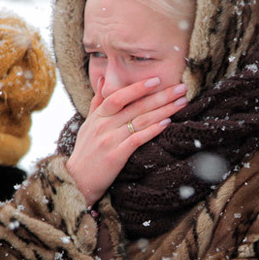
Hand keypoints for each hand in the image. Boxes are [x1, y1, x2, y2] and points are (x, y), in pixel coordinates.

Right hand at [65, 76, 187, 205]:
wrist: (76, 180)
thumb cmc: (85, 152)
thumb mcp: (87, 124)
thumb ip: (97, 103)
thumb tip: (104, 80)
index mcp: (98, 116)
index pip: (119, 96)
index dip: (138, 87)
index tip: (157, 79)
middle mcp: (104, 125)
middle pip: (136, 106)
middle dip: (162, 95)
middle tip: (181, 88)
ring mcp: (110, 140)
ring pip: (141, 120)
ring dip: (164, 110)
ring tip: (181, 103)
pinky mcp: (116, 156)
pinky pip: (138, 139)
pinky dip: (153, 130)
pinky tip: (167, 123)